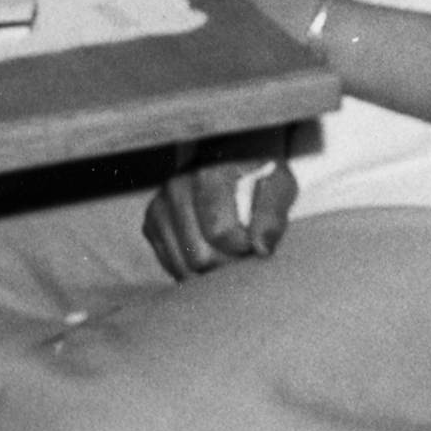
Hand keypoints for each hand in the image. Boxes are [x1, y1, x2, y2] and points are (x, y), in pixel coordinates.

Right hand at [142, 146, 299, 278]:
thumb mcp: (279, 185)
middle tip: (243, 254)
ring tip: (228, 254)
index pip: (220, 233)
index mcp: (208, 174)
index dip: (243, 248)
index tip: (255, 242)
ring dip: (209, 271)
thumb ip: (273, 215)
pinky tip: (209, 253)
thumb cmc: (258, 174)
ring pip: (182, 265)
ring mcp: (160, 206)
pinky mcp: (151, 223)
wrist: (231, 158)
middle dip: (226, 264)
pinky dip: (192, 268)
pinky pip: (170, 264)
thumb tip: (261, 248)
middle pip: (199, 256)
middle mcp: (176, 187)